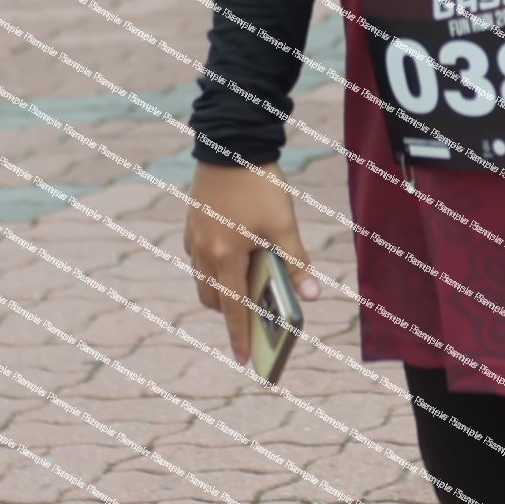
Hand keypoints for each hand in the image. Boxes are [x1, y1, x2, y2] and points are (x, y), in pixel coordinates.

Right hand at [183, 161, 318, 369]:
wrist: (232, 141)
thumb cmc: (259, 184)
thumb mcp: (284, 225)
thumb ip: (296, 263)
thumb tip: (312, 296)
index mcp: (224, 256)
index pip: (233, 309)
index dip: (240, 337)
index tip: (245, 362)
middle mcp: (202, 252)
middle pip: (214, 298)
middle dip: (232, 313)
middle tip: (254, 321)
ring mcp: (193, 238)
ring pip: (204, 279)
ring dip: (223, 290)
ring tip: (249, 289)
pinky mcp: (192, 225)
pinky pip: (201, 259)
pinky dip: (216, 268)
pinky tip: (238, 258)